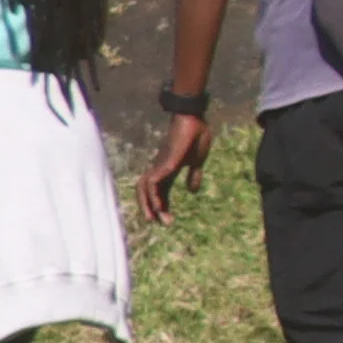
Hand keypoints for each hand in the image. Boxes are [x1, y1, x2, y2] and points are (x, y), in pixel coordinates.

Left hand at [130, 108, 210, 226]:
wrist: (193, 118)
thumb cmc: (196, 135)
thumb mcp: (198, 160)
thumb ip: (194, 175)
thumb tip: (192, 191)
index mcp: (168, 169)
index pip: (160, 191)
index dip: (162, 206)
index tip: (169, 220)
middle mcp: (159, 168)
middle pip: (146, 192)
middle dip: (150, 209)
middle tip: (160, 224)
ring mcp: (160, 165)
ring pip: (144, 188)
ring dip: (148, 206)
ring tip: (154, 220)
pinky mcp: (165, 163)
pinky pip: (153, 183)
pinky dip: (153, 196)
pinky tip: (159, 205)